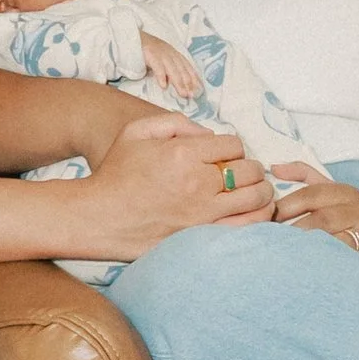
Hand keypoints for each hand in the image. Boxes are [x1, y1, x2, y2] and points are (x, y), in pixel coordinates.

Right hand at [72, 110, 276, 253]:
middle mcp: (198, 183)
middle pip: (251, 170)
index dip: (232, 148)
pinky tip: (251, 213)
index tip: (223, 155)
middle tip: (242, 173)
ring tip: (253, 191)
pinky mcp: (202, 237)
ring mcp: (202, 213)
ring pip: (257, 198)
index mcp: (184, 153)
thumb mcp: (137, 131)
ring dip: (260, 191)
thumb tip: (208, 134)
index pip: (234, 144)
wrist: (98, 217)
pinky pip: (247, 226)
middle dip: (250, 168)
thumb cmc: (116, 173)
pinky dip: (258, 217)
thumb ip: (175, 122)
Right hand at [139, 33, 200, 99]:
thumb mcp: (162, 58)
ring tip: (183, 94)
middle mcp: (170, 53)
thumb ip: (169, 69)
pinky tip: (164, 86)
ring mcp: (161, 53)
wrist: (133, 37)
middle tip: (192, 95)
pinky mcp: (150, 54)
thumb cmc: (148, 51)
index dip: (194, 78)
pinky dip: (161, 76)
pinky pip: (157, 66)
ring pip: (172, 69)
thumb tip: (177, 85)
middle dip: (188, 83)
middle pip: (182, 69)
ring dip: (179, 83)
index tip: (199, 89)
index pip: (188, 66)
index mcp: (175, 54)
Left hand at [271, 171, 358, 263]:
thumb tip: (273, 169)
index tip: (264, 221)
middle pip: (320, 221)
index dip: (285, 207)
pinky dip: (324, 267)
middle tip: (269, 244)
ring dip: (306, 252)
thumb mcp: (333, 190)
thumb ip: (303, 175)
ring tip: (284, 259)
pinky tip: (307, 272)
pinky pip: (344, 263)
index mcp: (345, 192)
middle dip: (292, 234)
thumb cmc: (353, 215)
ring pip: (332, 243)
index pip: (311, 195)